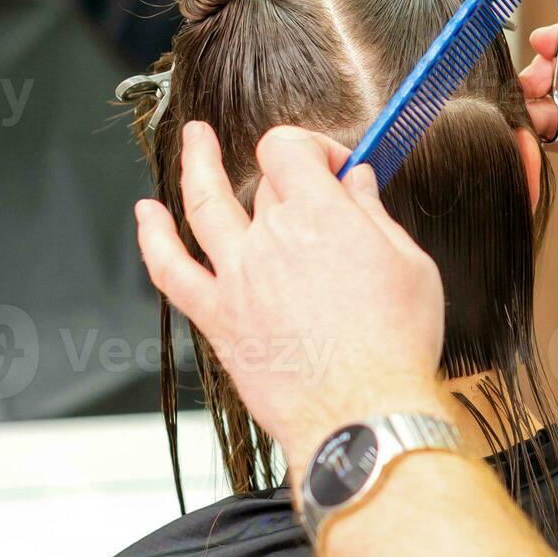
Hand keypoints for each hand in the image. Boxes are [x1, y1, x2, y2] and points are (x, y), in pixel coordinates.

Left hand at [134, 121, 449, 469]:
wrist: (363, 414)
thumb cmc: (395, 348)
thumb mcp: (410, 267)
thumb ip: (375, 217)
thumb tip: (358, 183)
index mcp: (321, 216)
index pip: (291, 148)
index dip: (312, 147)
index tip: (334, 169)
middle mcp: (271, 238)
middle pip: (263, 184)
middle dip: (288, 182)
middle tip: (311, 197)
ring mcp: (238, 278)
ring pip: (204, 205)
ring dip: (195, 166)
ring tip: (194, 141)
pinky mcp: (220, 318)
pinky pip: (171, 271)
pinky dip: (153, 238)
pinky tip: (146, 216)